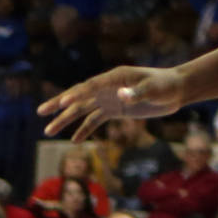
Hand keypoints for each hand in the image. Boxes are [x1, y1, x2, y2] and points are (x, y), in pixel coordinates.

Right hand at [41, 66, 186, 137]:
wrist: (177, 90)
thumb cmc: (166, 85)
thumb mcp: (154, 88)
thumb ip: (137, 93)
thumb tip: (121, 96)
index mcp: (115, 77)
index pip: (91, 86)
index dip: (76, 94)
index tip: (62, 104)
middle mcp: (108, 87)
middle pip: (79, 95)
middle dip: (59, 104)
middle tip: (41, 112)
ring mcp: (110, 98)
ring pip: (83, 109)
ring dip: (66, 120)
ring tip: (48, 132)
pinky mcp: (115, 109)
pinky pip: (95, 120)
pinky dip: (85, 129)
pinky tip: (74, 140)